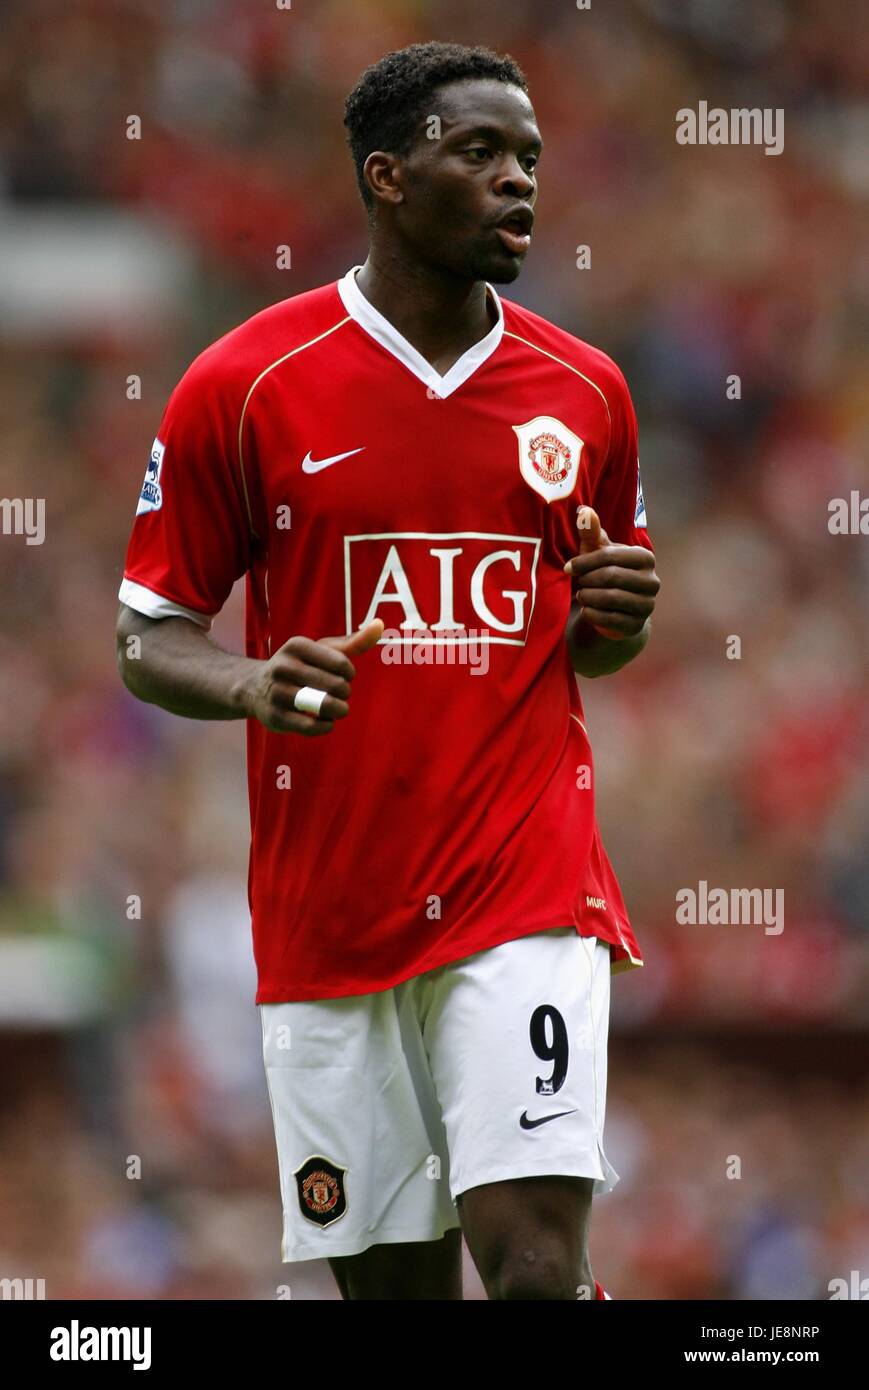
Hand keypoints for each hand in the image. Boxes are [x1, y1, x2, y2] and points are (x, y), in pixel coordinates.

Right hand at [244, 619, 383, 734]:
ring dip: (338, 710)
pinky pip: (312, 726)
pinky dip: (326, 726)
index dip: (349, 673)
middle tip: (340, 694)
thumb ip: (353, 641)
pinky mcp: (275, 717)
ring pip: (324, 706)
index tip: (344, 676)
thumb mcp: (321, 650)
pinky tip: (325, 721)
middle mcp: (283, 666)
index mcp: (296, 646)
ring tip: (337, 709)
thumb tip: (380, 625)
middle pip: (336, 685)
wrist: (254, 688)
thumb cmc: (298, 666)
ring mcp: (277, 693)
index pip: (341, 662)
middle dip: (345, 693)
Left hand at [563, 507, 658, 639]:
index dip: (585, 561)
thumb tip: (583, 510)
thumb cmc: (603, 571)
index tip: (567, 568)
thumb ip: (591, 532)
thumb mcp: (596, 551)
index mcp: (645, 558)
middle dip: (588, 580)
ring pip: (611, 598)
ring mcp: (647, 605)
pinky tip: (585, 610)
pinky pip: (611, 619)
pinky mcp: (637, 625)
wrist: (613, 608)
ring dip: (589, 597)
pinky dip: (592, 614)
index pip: (611, 556)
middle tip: (577, 584)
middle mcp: (652, 581)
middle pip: (611, 577)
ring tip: (581, 595)